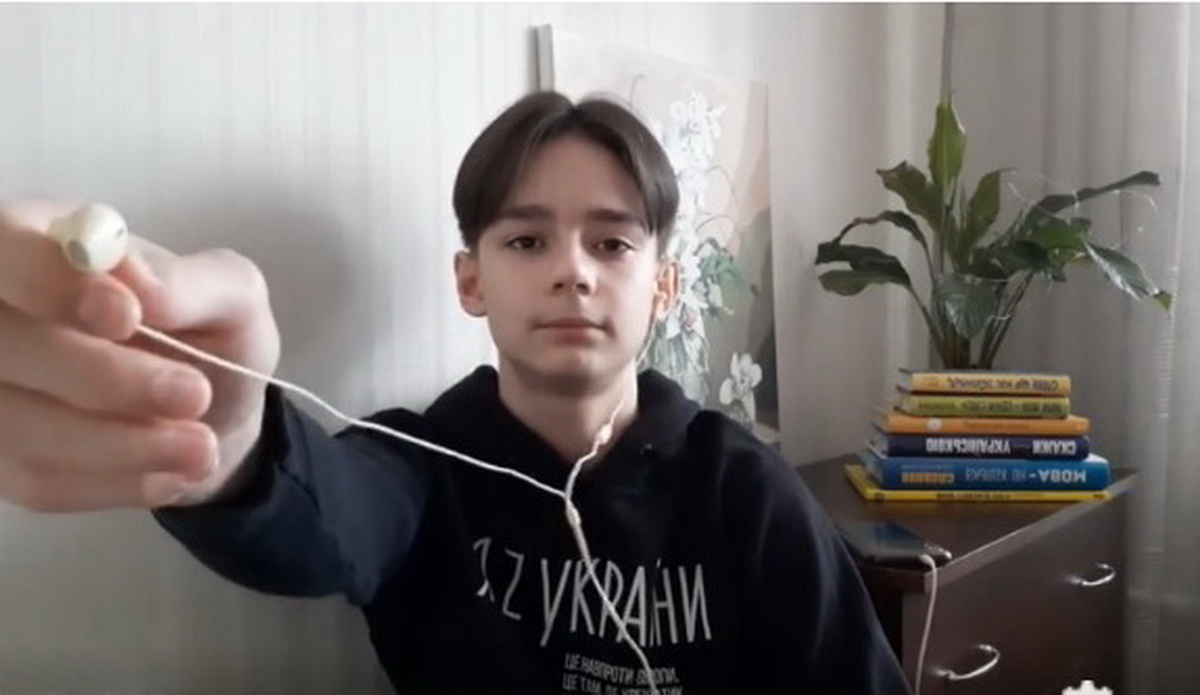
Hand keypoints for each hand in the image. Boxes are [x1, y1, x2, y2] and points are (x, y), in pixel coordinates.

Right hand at [0, 200, 280, 509]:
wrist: (208, 412)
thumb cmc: (207, 331)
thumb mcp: (231, 296)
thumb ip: (191, 282)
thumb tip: (137, 286)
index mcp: (38, 241)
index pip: (5, 250)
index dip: (50, 283)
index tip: (124, 315)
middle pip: (2, 344)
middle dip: (101, 378)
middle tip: (194, 394)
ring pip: (17, 423)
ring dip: (118, 444)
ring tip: (202, 448)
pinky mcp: (0, 457)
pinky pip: (36, 479)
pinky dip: (113, 482)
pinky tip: (171, 474)